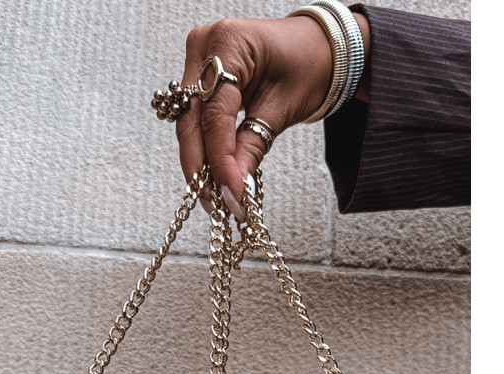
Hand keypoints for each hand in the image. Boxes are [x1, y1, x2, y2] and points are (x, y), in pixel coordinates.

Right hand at [176, 14, 368, 218]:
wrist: (314, 48)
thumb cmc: (306, 66)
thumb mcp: (283, 108)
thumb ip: (253, 146)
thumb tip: (233, 188)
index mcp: (228, 42)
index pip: (214, 113)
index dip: (219, 158)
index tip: (229, 191)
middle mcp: (204, 46)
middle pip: (190, 119)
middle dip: (200, 166)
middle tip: (213, 202)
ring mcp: (197, 60)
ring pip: (188, 123)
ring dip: (199, 162)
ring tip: (213, 196)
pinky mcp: (198, 78)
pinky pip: (195, 120)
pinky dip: (204, 148)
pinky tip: (212, 176)